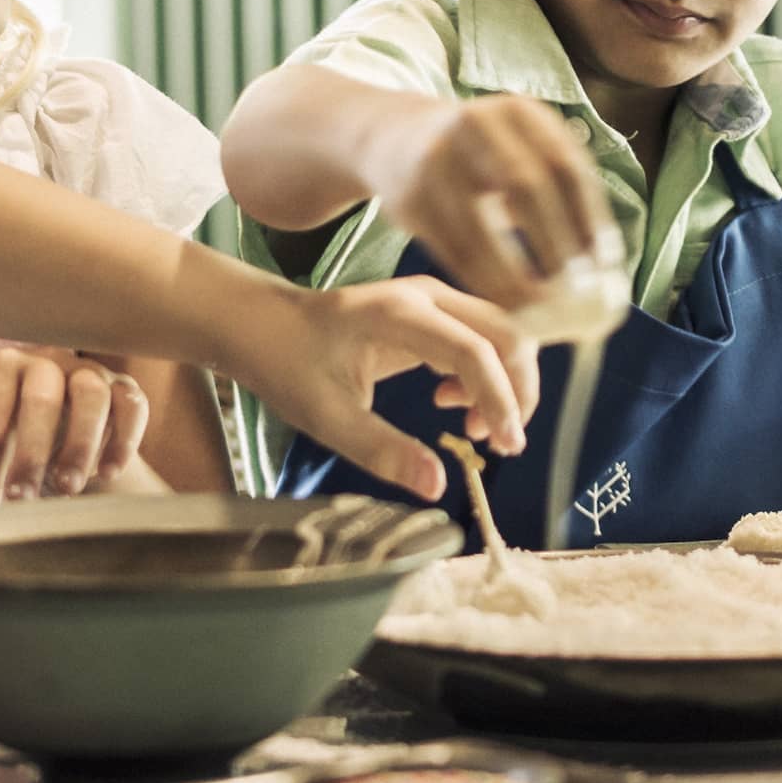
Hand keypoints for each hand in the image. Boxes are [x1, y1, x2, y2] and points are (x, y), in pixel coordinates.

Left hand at [0, 346, 149, 505]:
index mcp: (5, 368)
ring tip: (68, 489)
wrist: (57, 439)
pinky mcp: (125, 390)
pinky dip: (123, 441)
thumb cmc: (12, 446)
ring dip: (80, 445)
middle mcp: (49, 361)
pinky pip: (131, 407)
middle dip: (32, 450)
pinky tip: (108, 474)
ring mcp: (91, 372)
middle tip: (22, 498)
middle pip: (43, 394)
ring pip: (91, 395)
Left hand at [253, 276, 540, 502]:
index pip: (473, 350)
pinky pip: (482, 338)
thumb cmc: (288, 364)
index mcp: (397, 315)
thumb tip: (437, 487)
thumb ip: (383, 450)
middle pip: (506, 333)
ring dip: (505, 384)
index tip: (505, 447)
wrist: (264, 324)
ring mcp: (432, 298)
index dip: (500, 399)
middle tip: (497, 443)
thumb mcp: (328, 417)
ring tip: (470, 429)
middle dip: (517, 391)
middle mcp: (425, 295)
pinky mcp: (434, 310)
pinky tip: (451, 402)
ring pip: (501, 335)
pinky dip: (486, 376)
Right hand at [360, 95, 617, 308]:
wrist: (397, 140)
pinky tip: (504, 303)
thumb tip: (606, 264)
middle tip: (578, 292)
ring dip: (515, 275)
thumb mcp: (520, 149)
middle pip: (527, 187)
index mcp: (519, 112)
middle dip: (557, 244)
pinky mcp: (410, 196)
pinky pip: (452, 248)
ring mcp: (438, 158)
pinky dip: (481, 281)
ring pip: (483, 224)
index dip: (589, 217)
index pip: (566, 166)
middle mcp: (477, 124)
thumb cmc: (482, 160)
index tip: (606, 264)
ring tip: (542, 310)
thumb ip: (559, 192)